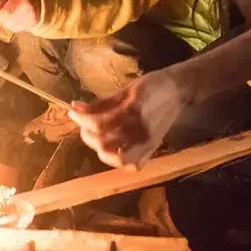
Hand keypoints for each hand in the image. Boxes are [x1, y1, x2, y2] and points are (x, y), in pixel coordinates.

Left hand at [68, 70, 187, 167]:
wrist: (178, 91)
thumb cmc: (151, 86)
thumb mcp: (124, 90)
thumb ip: (100, 103)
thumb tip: (75, 107)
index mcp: (133, 111)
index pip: (99, 124)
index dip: (81, 119)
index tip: (72, 112)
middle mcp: (140, 130)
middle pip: (103, 143)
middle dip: (86, 133)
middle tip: (82, 122)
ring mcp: (147, 143)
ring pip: (115, 158)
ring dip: (99, 148)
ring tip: (93, 135)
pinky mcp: (152, 148)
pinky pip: (131, 164)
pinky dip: (117, 159)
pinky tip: (110, 148)